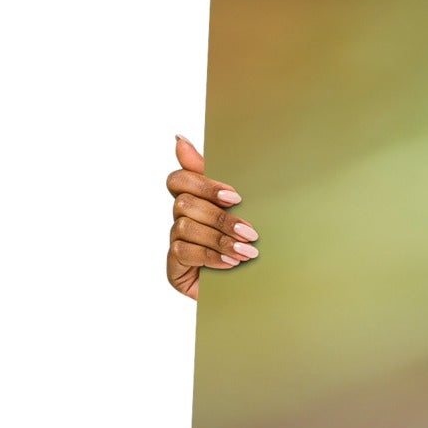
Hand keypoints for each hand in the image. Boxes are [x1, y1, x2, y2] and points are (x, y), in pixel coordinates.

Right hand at [165, 135, 257, 298]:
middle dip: (220, 218)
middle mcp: (180, 219)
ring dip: (220, 239)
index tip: (235, 197)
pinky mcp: (174, 267)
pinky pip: (184, 252)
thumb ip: (216, 178)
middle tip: (250, 232)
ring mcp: (175, 243)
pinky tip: (231, 263)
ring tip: (247, 252)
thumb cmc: (245, 245)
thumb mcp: (241, 210)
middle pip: (185, 203)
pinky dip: (211, 256)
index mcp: (194, 200)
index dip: (203, 184)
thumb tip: (178, 139)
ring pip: (185, 227)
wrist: (252, 289)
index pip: (179, 180)